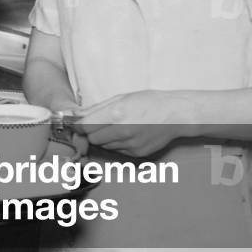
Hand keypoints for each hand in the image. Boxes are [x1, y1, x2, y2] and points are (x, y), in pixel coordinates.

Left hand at [75, 90, 193, 157]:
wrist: (175, 115)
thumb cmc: (148, 102)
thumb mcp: (120, 98)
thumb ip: (96, 108)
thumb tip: (76, 115)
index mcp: (115, 114)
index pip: (85, 126)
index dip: (78, 126)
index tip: (77, 124)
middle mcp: (122, 131)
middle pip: (92, 139)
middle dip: (91, 132)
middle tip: (99, 124)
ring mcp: (130, 145)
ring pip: (104, 146)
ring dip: (104, 139)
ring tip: (117, 127)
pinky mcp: (137, 153)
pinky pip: (117, 151)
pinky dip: (117, 144)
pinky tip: (128, 134)